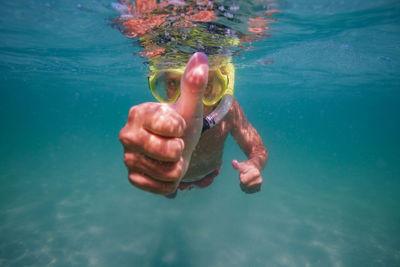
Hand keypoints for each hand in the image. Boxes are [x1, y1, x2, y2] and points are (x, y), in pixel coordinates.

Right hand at [119, 52, 208, 194]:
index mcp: (139, 112)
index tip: (176, 125)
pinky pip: (163, 187)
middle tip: (175, 144)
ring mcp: (128, 158)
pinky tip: (165, 170)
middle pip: (171, 152)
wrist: (174, 147)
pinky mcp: (133, 178)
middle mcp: (127, 135)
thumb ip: (194, 84)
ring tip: (170, 157)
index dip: (182, 129)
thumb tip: (201, 57)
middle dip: (181, 150)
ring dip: (178, 167)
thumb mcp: (189, 105)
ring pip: (169, 172)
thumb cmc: (180, 124)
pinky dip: (171, 182)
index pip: (172, 127)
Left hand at [232, 160, 262, 193]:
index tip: (245, 173)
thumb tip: (233, 161)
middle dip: (242, 182)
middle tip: (245, 176)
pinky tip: (248, 183)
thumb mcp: (242, 164)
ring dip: (244, 186)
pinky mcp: (258, 189)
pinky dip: (247, 189)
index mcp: (256, 173)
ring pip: (246, 190)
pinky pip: (248, 192)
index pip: (243, 181)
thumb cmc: (247, 166)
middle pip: (245, 186)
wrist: (254, 168)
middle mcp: (259, 180)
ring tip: (247, 179)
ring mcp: (259, 185)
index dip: (242, 177)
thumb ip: (237, 165)